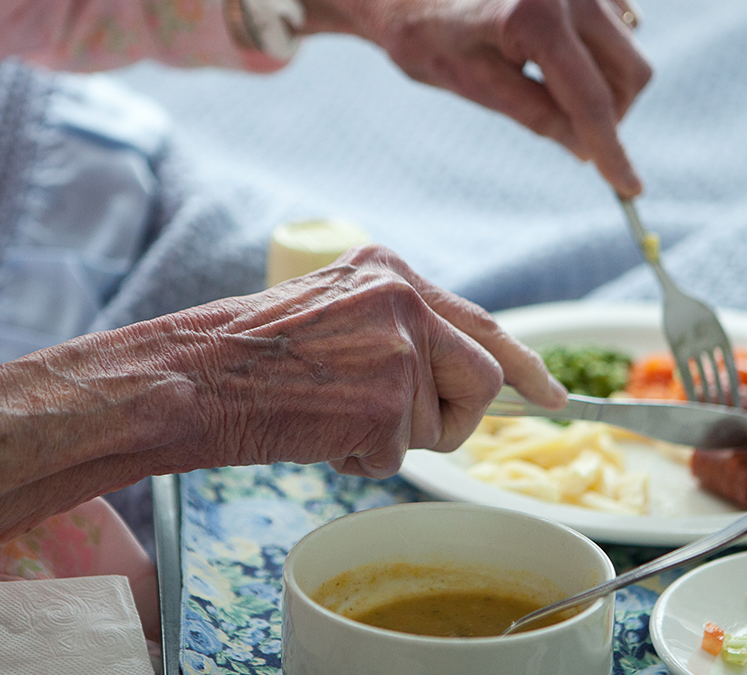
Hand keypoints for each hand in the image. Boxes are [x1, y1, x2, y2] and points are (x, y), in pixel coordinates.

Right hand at [163, 244, 567, 476]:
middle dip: (451, 416)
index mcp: (392, 272)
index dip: (525, 365)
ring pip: (440, 426)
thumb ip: (401, 334)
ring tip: (331, 416)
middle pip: (482, 378)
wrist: (193, 377)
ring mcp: (397, 349)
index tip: (554, 395)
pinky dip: (360, 460)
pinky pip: (399, 458)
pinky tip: (317, 432)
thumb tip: (462, 378)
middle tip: (397, 426)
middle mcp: (404, 300)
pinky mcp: (384, 401)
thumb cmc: (252, 356)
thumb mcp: (337, 315)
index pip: (481, 323)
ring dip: (392, 440)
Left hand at [300, 0, 651, 195]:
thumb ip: (538, 116)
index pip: (591, 100)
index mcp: (536, 17)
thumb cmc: (428, 34)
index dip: (613, 151)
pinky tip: (554, 54)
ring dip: (605, 83)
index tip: (630, 189)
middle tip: (572, 134)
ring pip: (629, 50)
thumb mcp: (476, 85)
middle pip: (631, 72)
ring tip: (546, 84)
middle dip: (612, 113)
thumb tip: (588, 151)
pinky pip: (618, 26)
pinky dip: (598, 53)